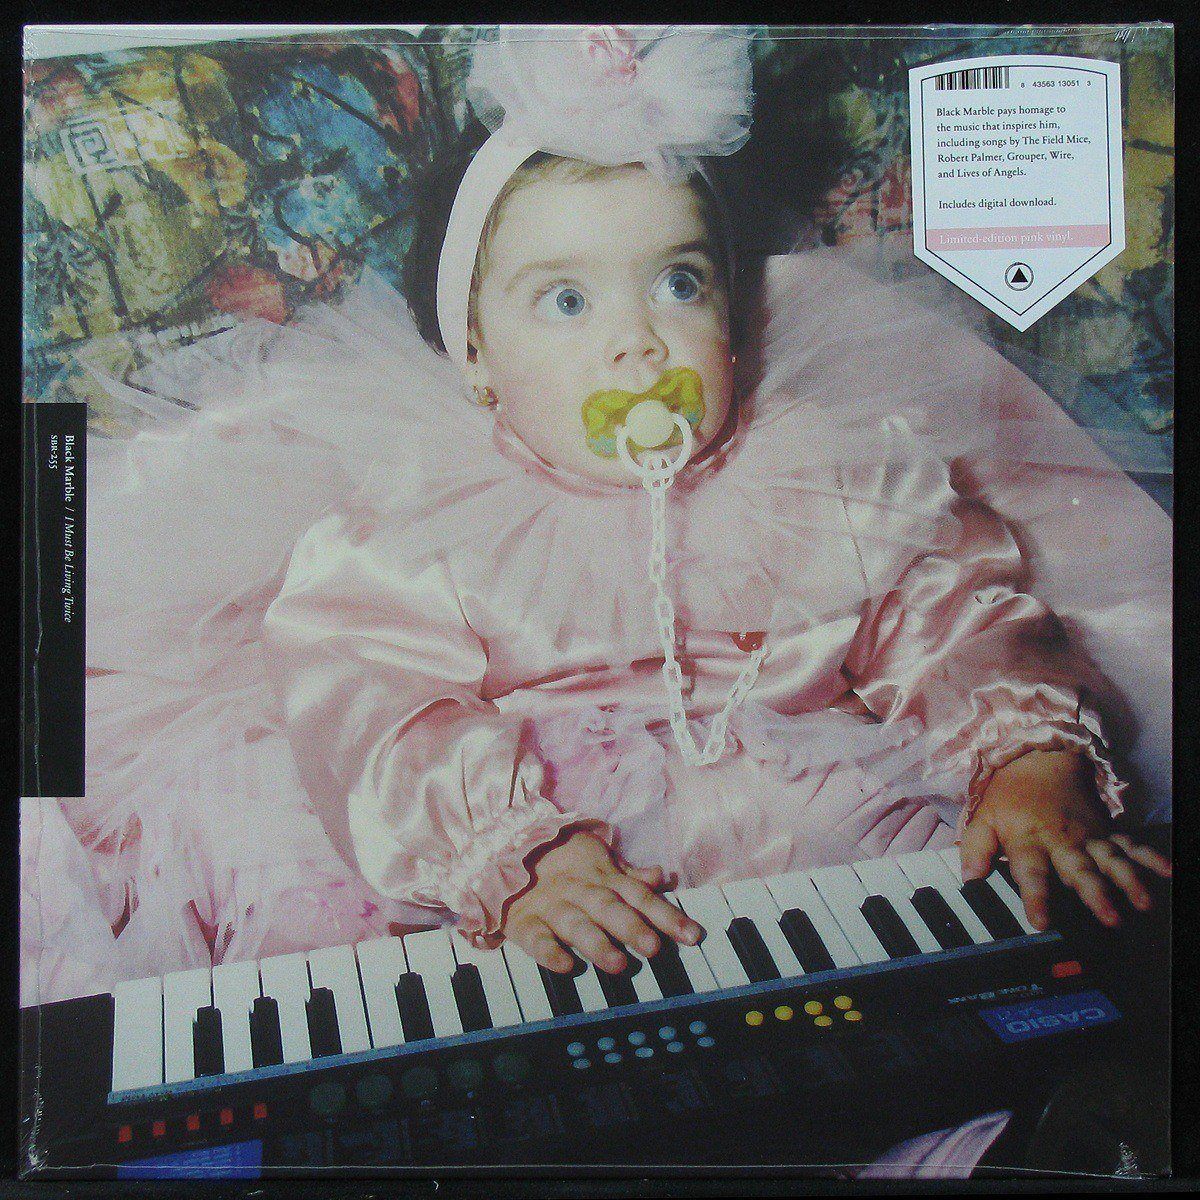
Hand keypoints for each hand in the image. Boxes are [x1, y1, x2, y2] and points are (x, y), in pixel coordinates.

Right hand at [501, 830, 701, 973]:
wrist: (502, 851)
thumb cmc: (560, 861)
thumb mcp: (596, 861)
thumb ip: (628, 874)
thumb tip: (660, 876)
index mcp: (601, 877)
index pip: (639, 896)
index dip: (666, 915)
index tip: (692, 935)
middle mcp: (580, 891)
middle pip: (609, 908)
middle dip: (632, 927)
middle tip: (654, 947)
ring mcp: (551, 906)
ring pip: (576, 923)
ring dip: (596, 942)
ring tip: (617, 963)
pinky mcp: (523, 921)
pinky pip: (535, 937)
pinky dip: (548, 951)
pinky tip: (564, 965)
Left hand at [960, 749, 1170, 930]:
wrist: (1039, 759)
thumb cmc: (1010, 795)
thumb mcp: (983, 817)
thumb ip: (976, 848)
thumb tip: (970, 879)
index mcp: (1029, 840)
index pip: (1030, 873)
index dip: (1035, 897)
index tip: (1042, 922)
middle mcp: (1062, 841)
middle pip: (1079, 870)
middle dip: (1095, 894)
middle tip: (1109, 917)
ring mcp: (1088, 836)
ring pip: (1110, 860)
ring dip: (1128, 881)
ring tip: (1143, 901)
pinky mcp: (1106, 831)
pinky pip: (1131, 844)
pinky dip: (1150, 857)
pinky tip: (1168, 871)